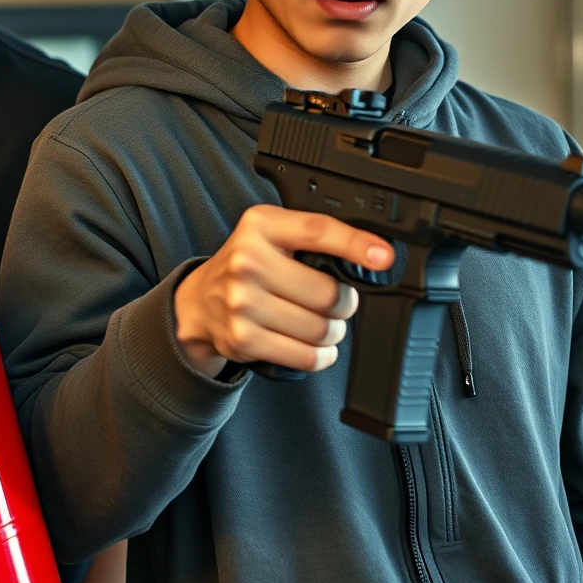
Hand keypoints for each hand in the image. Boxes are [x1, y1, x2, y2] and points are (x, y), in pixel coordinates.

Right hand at [174, 206, 394, 377]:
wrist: (199, 302)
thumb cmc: (247, 266)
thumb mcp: (272, 235)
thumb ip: (314, 238)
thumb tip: (374, 256)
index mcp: (260, 225)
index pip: (317, 230)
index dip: (355, 244)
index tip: (383, 257)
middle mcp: (247, 260)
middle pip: (328, 293)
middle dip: (343, 304)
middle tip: (334, 302)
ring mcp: (242, 302)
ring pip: (321, 328)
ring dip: (332, 332)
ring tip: (319, 323)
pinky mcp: (243, 338)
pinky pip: (305, 356)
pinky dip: (319, 356)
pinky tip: (310, 346)